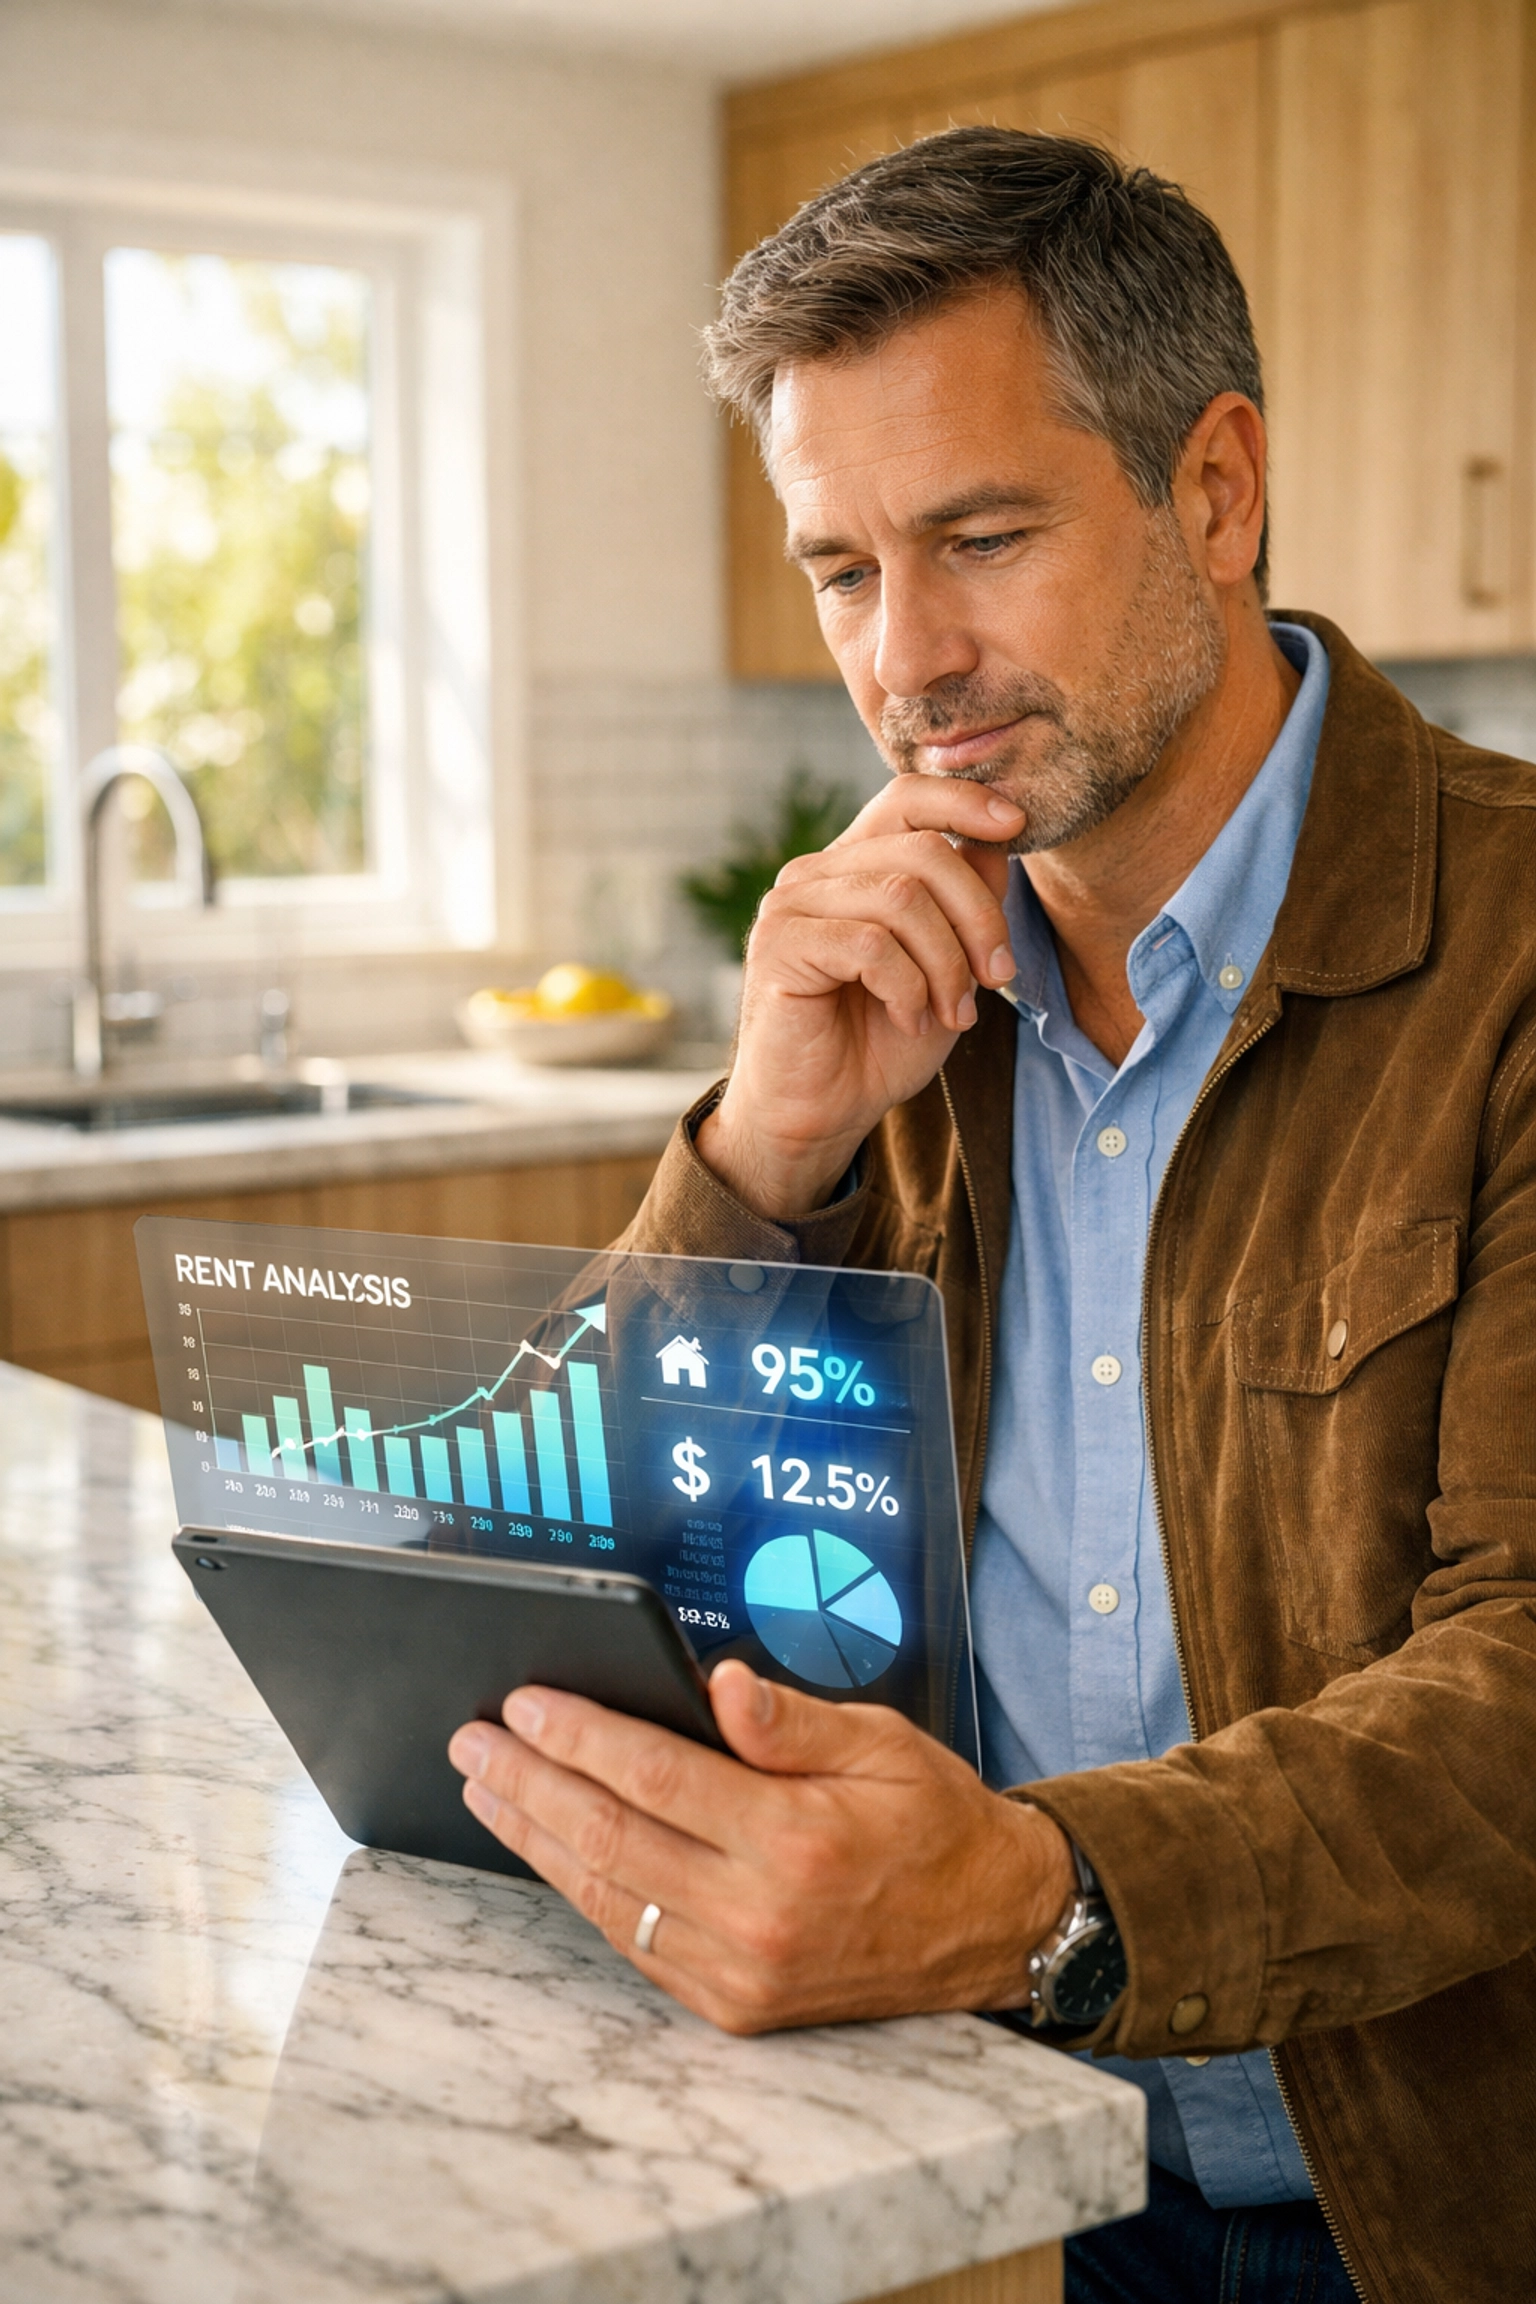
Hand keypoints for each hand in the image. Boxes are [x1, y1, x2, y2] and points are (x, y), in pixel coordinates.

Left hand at [447, 1659, 1073, 2034]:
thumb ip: (789, 1720)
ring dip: (536, 1839)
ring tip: (486, 1789)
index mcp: (794, 1838)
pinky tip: (549, 1850)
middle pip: (610, 1837)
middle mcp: (759, 1914)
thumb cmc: (934, 1820)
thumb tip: (718, 1684)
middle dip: (529, 1783)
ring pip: (608, 1896)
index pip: (654, 1774)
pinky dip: (583, 1891)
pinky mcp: (734, 2006)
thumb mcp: (881, 1742)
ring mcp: (740, 1971)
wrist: (991, 1927)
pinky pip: (636, 1942)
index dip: (578, 1735)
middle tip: (473, 1741)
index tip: (524, 1702)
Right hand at [698, 778, 1024, 1219]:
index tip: (1017, 826)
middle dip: (979, 917)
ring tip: (951, 1013)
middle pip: (923, 851)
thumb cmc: (880, 1042)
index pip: (907, 798)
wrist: (820, 1114)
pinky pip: (870, 945)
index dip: (965, 801)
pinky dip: (908, 988)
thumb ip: (967, 905)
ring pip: (902, 897)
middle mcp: (816, 873)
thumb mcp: (947, 969)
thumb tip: (998, 844)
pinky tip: (909, 1019)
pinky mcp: (778, 946)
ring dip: (946, 964)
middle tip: (997, 979)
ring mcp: (791, 905)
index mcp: (854, 866)